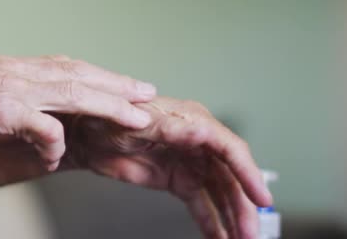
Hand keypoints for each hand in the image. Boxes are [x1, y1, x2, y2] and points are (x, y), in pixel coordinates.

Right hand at [0, 55, 155, 170]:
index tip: (120, 82)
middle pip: (76, 74)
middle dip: (114, 84)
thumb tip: (30, 125)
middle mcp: (14, 71)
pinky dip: (54, 141)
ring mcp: (8, 88)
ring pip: (71, 92)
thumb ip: (7, 108)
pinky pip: (40, 125)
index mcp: (10, 68)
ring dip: (107, 104)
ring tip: (136, 116)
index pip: (64, 66)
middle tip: (146, 92)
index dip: (96, 75)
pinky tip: (57, 155)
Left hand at [64, 97, 271, 238]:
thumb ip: (166, 128)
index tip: (260, 198)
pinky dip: (212, 222)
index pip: (229, 148)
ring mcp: (190, 162)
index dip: (248, 173)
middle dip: (242, 207)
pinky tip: (220, 238)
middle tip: (249, 233)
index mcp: (192, 122)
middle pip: (229, 177)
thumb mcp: (133, 123)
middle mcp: (197, 142)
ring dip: (231, 219)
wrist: (85, 136)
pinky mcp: (178, 180)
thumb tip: (199, 131)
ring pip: (220, 194)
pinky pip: (201, 205)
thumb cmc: (106, 120)